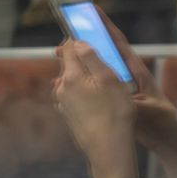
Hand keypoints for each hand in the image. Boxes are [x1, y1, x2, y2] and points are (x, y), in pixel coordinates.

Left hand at [55, 39, 138, 177]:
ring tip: (101, 75)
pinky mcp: (69, 115)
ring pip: (71, 80)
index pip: (70, 47)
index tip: (87, 30)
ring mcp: (64, 103)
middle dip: (81, 55)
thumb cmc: (114, 112)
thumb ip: (93, 57)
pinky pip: (74, 95)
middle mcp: (62, 88)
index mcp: (72, 76)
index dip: (79, 36)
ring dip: (83, 74)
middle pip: (69, 63)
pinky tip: (96, 96)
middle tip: (98, 51)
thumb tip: (79, 41)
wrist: (107, 148)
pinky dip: (83, 89)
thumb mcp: (110, 79)